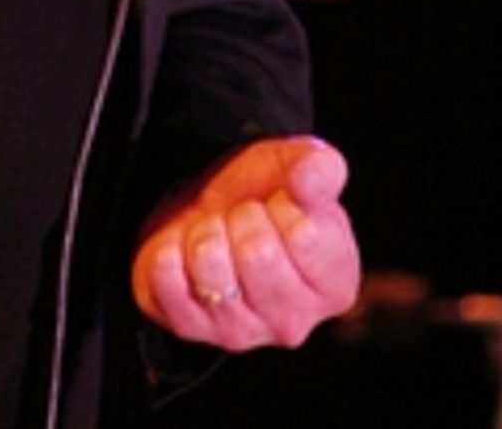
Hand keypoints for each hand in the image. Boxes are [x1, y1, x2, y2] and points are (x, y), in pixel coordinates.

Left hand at [132, 136, 360, 349]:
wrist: (212, 206)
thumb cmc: (266, 194)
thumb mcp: (301, 167)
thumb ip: (320, 168)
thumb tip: (311, 176)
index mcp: (334, 287)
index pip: (305, 237)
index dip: (286, 205)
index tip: (281, 205)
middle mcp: (292, 322)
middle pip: (257, 254)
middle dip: (243, 217)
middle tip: (244, 217)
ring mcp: (239, 332)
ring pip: (210, 268)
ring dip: (206, 231)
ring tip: (217, 232)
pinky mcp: (188, 326)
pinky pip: (167, 279)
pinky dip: (170, 249)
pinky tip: (187, 249)